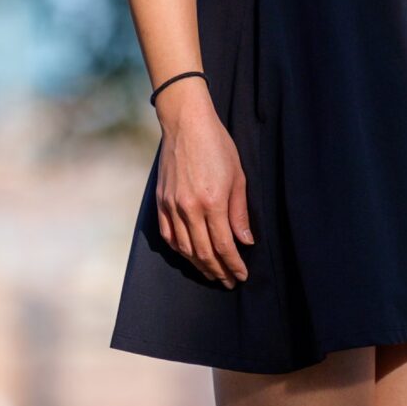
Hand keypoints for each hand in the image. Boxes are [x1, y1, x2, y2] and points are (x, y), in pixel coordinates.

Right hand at [154, 81, 253, 286]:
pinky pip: (168, 235)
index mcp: (212, 202)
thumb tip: (245, 242)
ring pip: (184, 248)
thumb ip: (239, 212)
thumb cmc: (217, 145)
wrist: (186, 124)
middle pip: (203, 252)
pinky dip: (179, 250)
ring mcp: (172, 206)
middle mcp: (189, 208)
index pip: (224, 245)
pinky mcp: (161, 201)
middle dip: (218, 271)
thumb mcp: (238, 176)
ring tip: (212, 273)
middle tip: (228, 281)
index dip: (233, 264)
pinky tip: (189, 256)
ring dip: (199, 265)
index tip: (241, 275)